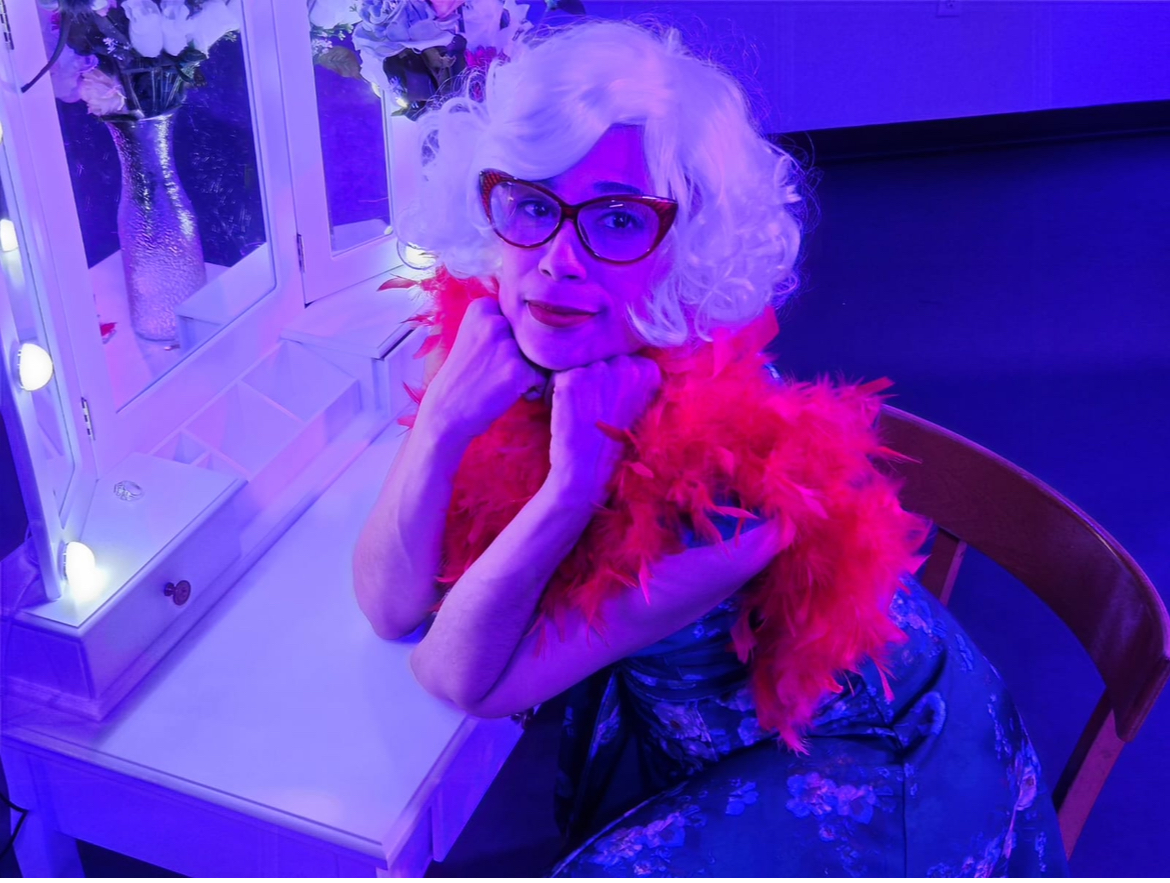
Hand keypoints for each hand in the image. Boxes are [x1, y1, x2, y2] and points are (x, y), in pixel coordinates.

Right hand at [417, 297, 548, 442]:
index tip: (490, 353)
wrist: (445, 412)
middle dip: (524, 354)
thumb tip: (544, 323)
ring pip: (540, 356)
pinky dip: (530, 390)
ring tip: (501, 382)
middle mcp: (495, 320)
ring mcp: (507, 344)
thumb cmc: (463, 376)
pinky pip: (542, 378)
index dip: (513, 339)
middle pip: (533, 335)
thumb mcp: (474, 335)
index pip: (521, 317)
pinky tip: (507, 394)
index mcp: (483, 307)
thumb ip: (501, 322)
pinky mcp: (518, 370)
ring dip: (529, 372)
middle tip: (495, 371)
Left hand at [546, 355, 662, 507]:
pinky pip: (559, 376)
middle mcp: (625, 364)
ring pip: (580, 366)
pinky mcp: (571, 378)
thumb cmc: (615, 444)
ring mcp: (597, 370)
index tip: (613, 402)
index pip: (623, 359)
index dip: (614, 381)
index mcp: (648, 371)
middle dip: (595, 379)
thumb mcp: (640, 409)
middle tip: (595, 408)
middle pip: (601, 360)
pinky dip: (557, 392)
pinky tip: (567, 412)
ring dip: (577, 385)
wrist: (590, 471)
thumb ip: (635, 382)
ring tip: (582, 412)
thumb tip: (624, 363)